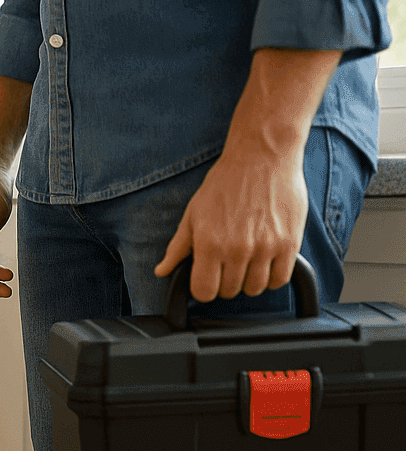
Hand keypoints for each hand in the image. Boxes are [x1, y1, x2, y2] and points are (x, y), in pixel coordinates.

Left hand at [153, 140, 307, 302]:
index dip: (204, 289)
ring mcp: (265, 248)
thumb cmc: (225, 184)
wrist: (261, 158)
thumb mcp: (193, 214)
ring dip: (249, 281)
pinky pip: (280, 279)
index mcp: (209, 244)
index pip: (204, 292)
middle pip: (230, 292)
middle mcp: (237, 249)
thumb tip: (162, 271)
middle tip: (227, 266)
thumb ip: (178, 247)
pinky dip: (272, 277)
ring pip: (256, 288)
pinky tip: (265, 264)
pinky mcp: (289, 243)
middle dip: (225, 283)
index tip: (207, 280)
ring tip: (246, 264)